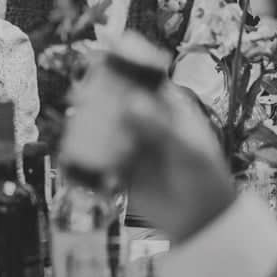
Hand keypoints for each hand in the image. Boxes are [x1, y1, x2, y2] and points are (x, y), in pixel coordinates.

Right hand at [63, 60, 234, 242]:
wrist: (200, 220)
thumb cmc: (204, 178)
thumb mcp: (188, 150)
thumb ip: (161, 128)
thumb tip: (130, 104)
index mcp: (165, 106)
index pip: (140, 77)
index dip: (120, 63)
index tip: (99, 55)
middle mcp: (143, 119)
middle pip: (113, 98)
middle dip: (93, 93)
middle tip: (79, 95)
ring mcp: (128, 142)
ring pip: (100, 125)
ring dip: (83, 120)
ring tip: (72, 120)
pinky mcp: (117, 166)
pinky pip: (95, 155)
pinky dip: (82, 152)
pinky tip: (72, 150)